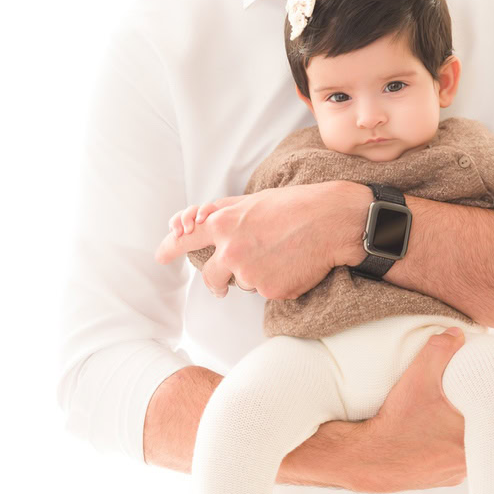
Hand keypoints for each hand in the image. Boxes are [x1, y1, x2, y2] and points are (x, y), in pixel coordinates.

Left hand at [154, 182, 366, 300]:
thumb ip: (223, 212)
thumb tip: (198, 219)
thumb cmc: (294, 206)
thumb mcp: (252, 201)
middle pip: (211, 278)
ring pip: (243, 284)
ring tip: (281, 255)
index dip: (172, 247)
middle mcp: (231, 252)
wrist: (332, 222)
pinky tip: (292, 266)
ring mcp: (250, 275)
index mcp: (223, 225)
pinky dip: (277, 283)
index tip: (161, 255)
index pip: (187, 240)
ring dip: (256, 276)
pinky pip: (266, 293)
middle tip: (227, 280)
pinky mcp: (270, 292)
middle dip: (217, 282)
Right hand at [352, 328, 467, 492]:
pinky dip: (452, 449)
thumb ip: (438, 351)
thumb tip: (458, 334)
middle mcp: (466, 464)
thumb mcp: (417, 379)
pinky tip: (443, 436)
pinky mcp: (440, 480)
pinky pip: (456, 462)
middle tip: (479, 401)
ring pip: (473, 453)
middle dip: (483, 420)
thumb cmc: (396, 421)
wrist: (369, 458)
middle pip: (487, 439)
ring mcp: (453, 475)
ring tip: (461, 417)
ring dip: (468, 436)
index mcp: (469, 441)